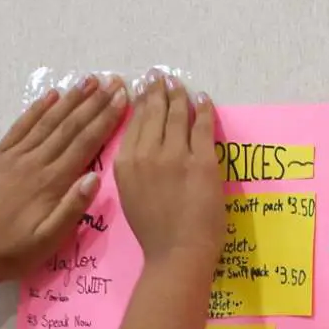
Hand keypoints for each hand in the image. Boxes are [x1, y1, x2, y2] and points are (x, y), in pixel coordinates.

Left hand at [0, 74, 128, 288]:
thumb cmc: (17, 250)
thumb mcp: (50, 240)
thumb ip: (73, 208)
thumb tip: (96, 177)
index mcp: (51, 182)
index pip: (85, 143)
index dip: (105, 119)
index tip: (122, 99)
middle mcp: (35, 162)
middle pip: (69, 126)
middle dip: (93, 102)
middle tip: (113, 81)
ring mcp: (15, 157)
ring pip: (47, 121)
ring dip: (70, 99)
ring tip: (89, 80)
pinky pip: (21, 126)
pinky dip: (37, 108)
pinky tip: (51, 94)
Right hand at [112, 74, 221, 268]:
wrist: (177, 253)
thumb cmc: (153, 233)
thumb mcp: (130, 195)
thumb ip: (133, 167)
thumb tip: (141, 146)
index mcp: (125, 163)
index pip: (134, 122)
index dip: (140, 101)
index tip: (144, 87)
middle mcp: (147, 154)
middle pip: (154, 112)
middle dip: (158, 90)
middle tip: (160, 76)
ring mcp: (176, 156)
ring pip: (178, 114)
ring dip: (180, 95)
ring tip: (179, 84)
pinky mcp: (202, 162)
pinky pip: (203, 127)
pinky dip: (203, 109)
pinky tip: (203, 99)